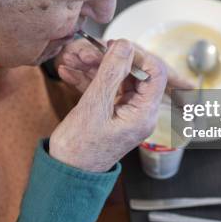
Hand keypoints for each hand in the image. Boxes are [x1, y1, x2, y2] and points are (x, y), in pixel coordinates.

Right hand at [49, 40, 167, 171]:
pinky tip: (68, 72)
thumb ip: (111, 73)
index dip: (137, 55)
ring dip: (94, 67)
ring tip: (70, 59)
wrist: (65, 175)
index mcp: (144, 114)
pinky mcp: (111, 112)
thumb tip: (125, 45)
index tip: (115, 46)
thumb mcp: (94, 106)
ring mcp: (125, 112)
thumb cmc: (79, 150)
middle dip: (109, 59)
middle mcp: (140, 112)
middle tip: (86, 52)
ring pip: (116, 78)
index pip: (155, 73)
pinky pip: (104, 88)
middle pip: (134, 73)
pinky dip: (87, 79)